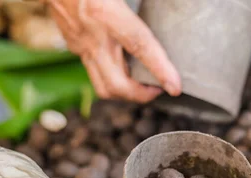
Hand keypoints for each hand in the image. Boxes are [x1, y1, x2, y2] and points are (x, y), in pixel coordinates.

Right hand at [45, 0, 181, 102]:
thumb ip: (140, 1)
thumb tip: (173, 5)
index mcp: (104, 11)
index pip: (139, 46)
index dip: (160, 69)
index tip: (175, 87)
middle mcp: (91, 34)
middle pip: (118, 84)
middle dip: (143, 95)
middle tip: (162, 86)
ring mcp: (80, 44)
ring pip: (104, 87)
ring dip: (128, 93)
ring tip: (146, 83)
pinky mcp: (74, 47)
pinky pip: (96, 73)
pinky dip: (116, 78)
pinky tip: (128, 68)